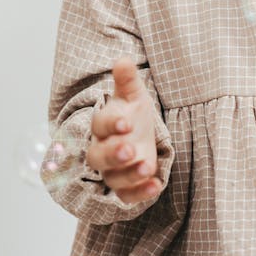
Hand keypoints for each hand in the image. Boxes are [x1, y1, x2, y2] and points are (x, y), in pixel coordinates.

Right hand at [86, 57, 161, 203]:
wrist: (139, 136)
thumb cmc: (132, 114)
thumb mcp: (134, 95)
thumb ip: (127, 80)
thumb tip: (123, 60)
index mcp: (102, 125)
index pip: (100, 125)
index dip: (111, 125)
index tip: (126, 123)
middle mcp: (102, 150)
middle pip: (98, 156)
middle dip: (114, 153)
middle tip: (130, 149)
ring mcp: (113, 171)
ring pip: (113, 178)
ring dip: (130, 174)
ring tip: (148, 167)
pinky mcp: (126, 187)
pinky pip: (128, 196)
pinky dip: (141, 193)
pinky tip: (156, 186)